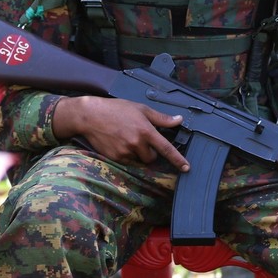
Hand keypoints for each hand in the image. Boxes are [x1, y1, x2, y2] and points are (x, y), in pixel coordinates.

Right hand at [52, 95, 189, 171]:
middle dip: (150, 152)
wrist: (91, 116)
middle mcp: (136, 143)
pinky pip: (127, 161)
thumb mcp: (140, 109)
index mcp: (145, 130)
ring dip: (138, 154)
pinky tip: (119, 143)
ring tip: (127, 138)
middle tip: (140, 139)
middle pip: (151, 158)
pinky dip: (126, 155)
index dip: (178, 159)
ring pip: (139, 160)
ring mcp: (125, 152)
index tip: (187, 168)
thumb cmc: (116, 109)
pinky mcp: (115, 158)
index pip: (166, 148)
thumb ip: (161, 118)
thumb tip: (179, 120)